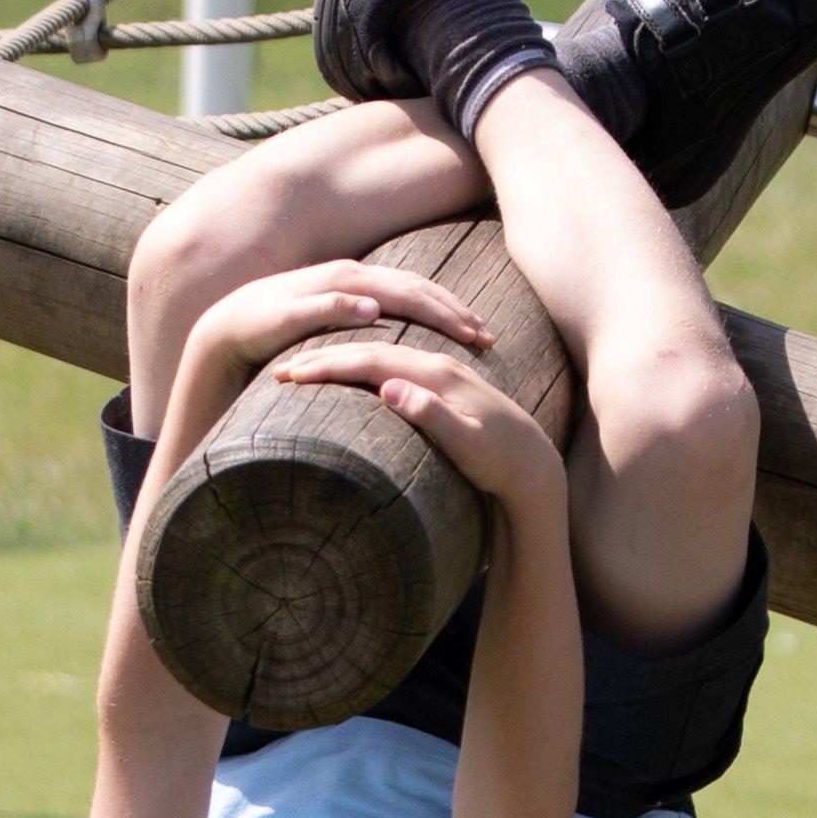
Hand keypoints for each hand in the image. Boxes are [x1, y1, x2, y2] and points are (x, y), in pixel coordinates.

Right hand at [189, 259, 495, 387]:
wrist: (224, 334)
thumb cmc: (285, 336)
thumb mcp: (336, 332)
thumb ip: (370, 331)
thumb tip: (411, 348)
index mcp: (358, 283)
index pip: (416, 289)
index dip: (452, 308)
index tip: (487, 334)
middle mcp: (342, 279)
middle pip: (407, 288)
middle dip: (448, 309)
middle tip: (483, 335)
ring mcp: (315, 290)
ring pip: (374, 290)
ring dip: (414, 304)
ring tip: (449, 323)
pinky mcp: (286, 309)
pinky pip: (319, 303)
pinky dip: (344, 304)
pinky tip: (368, 310)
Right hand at [266, 330, 563, 507]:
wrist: (533, 466)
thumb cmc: (501, 461)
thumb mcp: (467, 443)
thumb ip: (431, 414)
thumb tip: (390, 387)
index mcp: (437, 375)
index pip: (373, 360)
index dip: (330, 365)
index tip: (292, 374)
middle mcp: (437, 366)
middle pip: (371, 351)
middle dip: (325, 359)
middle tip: (282, 372)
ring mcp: (439, 373)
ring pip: (380, 356)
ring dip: (340, 361)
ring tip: (304, 372)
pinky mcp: (440, 386)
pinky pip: (391, 367)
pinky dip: (361, 370)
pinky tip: (346, 379)